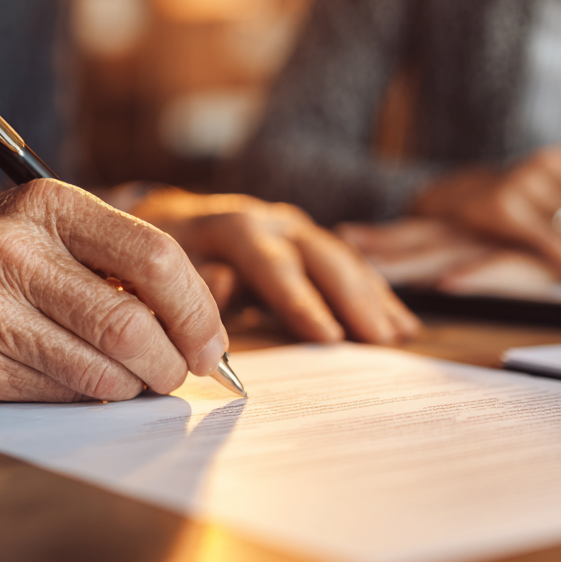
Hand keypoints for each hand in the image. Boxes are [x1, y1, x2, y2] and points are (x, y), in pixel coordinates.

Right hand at [0, 180, 226, 401]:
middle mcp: (17, 251)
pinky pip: (61, 396)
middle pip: (133, 325)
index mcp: (52, 205)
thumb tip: (195, 325)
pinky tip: (82, 382)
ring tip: (133, 378)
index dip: (198, 310)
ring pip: (102, 372)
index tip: (212, 344)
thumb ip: (114, 260)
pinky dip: (88, 399)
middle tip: (178, 373)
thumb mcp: (43, 225)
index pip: (156, 257)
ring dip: (134, 387)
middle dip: (173, 363)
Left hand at [130, 190, 420, 343]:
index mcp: (235, 227)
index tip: (328, 337)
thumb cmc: (161, 258)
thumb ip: (191, 281)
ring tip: (399, 335)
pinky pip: (349, 266)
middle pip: (321, 257)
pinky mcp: (308, 242)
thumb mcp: (162, 267)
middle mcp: (272, 221)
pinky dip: (374, 293)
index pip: (273, 263)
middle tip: (381, 340)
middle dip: (353, 299)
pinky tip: (398, 322)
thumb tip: (225, 283)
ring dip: (373, 296)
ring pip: (343, 259)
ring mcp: (295, 229)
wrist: (162, 222)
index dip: (301, 300)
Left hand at [337, 217, 559, 292]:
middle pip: (429, 237)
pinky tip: (448, 284)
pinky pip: (508, 266)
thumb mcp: (530, 251)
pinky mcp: (551, 259)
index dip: (387, 234)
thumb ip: (487, 257)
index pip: (428, 228)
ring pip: (456, 249)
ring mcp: (522, 239)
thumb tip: (445, 274)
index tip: (344, 236)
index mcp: (487, 225)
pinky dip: (479, 275)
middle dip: (385, 246)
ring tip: (372, 268)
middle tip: (341, 246)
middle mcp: (497, 227)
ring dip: (414, 260)